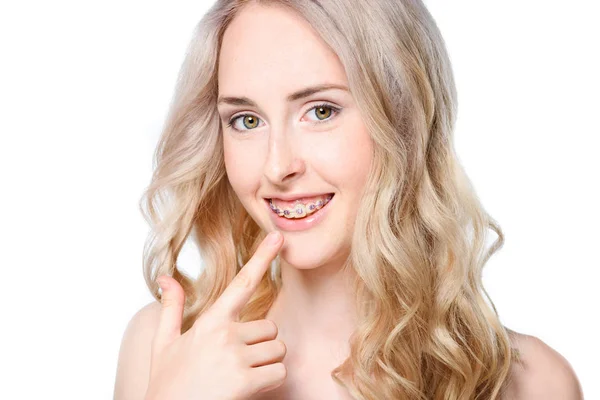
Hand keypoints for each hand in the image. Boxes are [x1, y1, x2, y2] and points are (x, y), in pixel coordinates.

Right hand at [145, 231, 286, 399]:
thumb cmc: (167, 384)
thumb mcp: (163, 343)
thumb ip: (171, 307)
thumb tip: (165, 277)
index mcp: (209, 322)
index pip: (242, 283)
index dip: (262, 258)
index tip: (279, 238)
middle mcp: (225, 335)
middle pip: (270, 328)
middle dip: (261, 345)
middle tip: (237, 362)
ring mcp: (236, 358)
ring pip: (277, 350)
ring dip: (266, 364)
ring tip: (240, 376)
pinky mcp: (246, 382)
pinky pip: (278, 373)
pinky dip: (270, 382)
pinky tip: (248, 389)